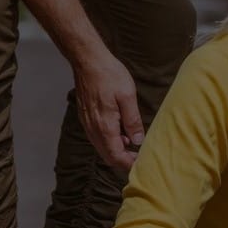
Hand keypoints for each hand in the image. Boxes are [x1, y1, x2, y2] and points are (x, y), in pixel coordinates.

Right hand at [73, 49, 144, 171]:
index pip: (115, 156)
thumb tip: (138, 141)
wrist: (88, 62)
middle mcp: (93, 129)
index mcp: (104, 126)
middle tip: (139, 156)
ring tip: (133, 142)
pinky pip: (97, 137)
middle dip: (123, 160)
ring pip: (101, 147)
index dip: (128, 164)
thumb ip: (132, 121)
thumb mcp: (128, 96)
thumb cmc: (109, 75)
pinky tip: (121, 132)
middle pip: (107, 155)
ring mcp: (87, 123)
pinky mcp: (86, 117)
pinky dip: (109, 140)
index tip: (141, 164)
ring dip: (116, 150)